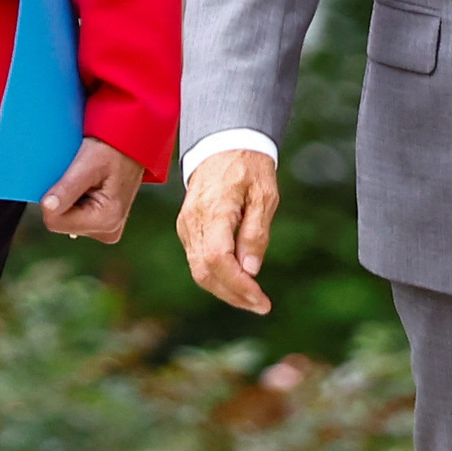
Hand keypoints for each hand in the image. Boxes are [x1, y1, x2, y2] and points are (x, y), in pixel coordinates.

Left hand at [41, 137, 145, 243]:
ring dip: (69, 200)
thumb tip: (47, 208)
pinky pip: (75, 219)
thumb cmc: (112, 149)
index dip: (53, 199)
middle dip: (63, 199)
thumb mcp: (87, 162)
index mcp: (107, 219)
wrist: (130, 146)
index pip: (55, 222)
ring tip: (87, 181)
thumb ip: (67, 188)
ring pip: (66, 221)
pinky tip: (88, 188)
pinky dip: (75, 203)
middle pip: (61, 222)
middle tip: (81, 178)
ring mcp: (107, 230)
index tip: (68, 178)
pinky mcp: (104, 226)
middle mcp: (109, 231)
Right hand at [176, 148, 280, 313]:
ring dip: (225, 290)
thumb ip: (256, 232)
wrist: (223, 145)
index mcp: (214, 210)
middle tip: (260, 306)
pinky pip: (198, 261)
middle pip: (206, 272)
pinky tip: (237, 282)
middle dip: (233, 295)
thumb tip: (251, 271)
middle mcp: (193, 222)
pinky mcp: (187, 228)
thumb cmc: (249, 167)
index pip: (219, 260)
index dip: (238, 285)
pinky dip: (217, 277)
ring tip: (252, 299)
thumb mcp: (264, 195)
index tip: (261, 300)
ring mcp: (187, 226)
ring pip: (199, 271)